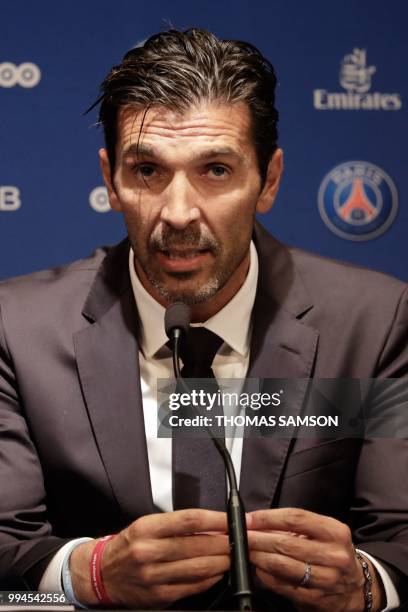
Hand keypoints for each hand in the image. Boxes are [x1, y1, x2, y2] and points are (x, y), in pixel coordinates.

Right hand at [70, 509, 228, 608]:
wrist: (103, 573)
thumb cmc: (128, 546)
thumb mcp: (147, 525)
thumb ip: (177, 525)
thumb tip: (211, 526)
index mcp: (147, 528)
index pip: (190, 520)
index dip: (216, 519)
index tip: (232, 519)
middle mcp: (149, 551)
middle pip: (198, 545)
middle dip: (224, 542)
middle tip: (239, 538)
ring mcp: (154, 576)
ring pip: (199, 567)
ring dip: (221, 561)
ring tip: (232, 554)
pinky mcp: (160, 595)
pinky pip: (192, 586)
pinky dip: (209, 578)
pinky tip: (217, 571)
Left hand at [246, 508, 384, 611]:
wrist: (357, 586)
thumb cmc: (332, 553)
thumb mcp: (321, 533)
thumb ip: (292, 526)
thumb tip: (256, 522)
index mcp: (335, 531)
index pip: (295, 518)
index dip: (268, 517)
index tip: (250, 519)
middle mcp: (334, 555)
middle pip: (287, 542)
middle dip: (258, 538)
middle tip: (242, 535)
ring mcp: (327, 579)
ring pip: (283, 565)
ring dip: (259, 557)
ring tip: (247, 551)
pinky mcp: (317, 599)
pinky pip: (284, 586)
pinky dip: (266, 576)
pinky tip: (259, 569)